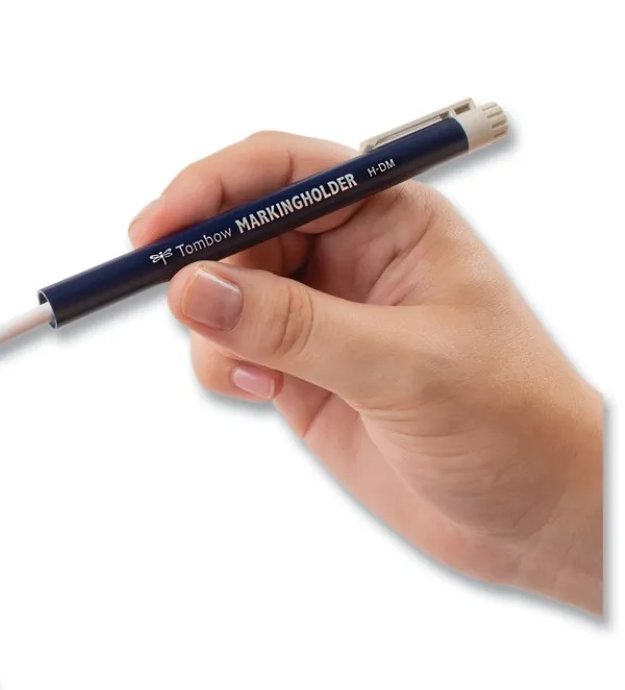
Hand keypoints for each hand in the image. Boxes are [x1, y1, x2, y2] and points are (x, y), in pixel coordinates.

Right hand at [130, 132, 602, 613]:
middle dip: (204, 269)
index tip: (157, 230)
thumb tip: (193, 289)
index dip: (212, 190)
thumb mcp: (402, 366)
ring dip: (218, 332)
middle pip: (240, 233)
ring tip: (264, 379)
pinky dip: (225, 369)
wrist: (532, 515)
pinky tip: (266, 395)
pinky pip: (231, 351)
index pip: (284, 174)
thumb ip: (292, 327)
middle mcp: (349, 260)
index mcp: (391, 220)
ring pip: (225, 298)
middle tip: (182, 306)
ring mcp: (320, 319)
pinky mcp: (301, 373)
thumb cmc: (512, 421)